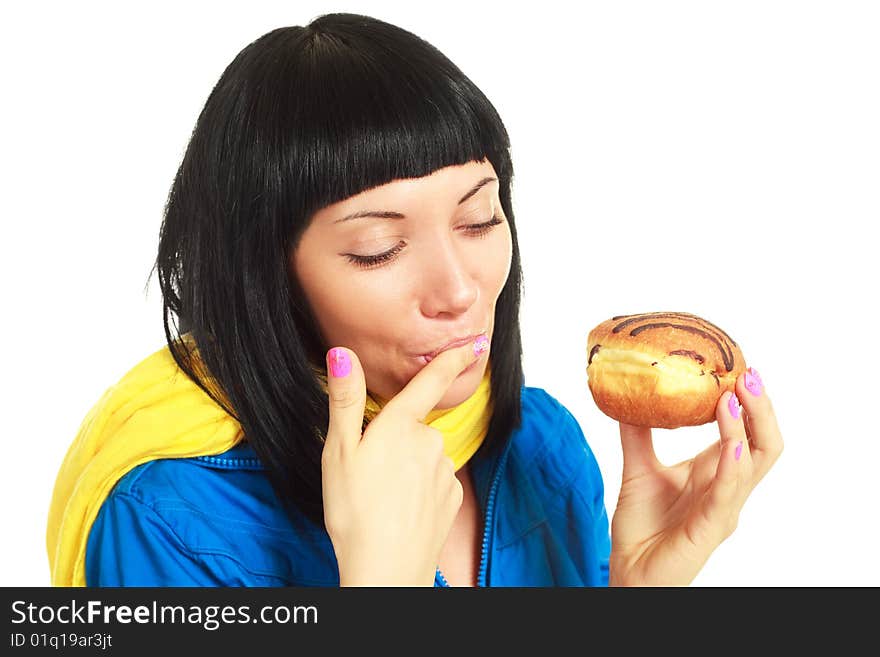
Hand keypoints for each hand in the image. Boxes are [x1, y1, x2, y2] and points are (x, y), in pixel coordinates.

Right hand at [320, 338, 484, 585]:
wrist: (385, 570)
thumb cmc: (354, 511)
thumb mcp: (339, 451)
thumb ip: (345, 400)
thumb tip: (342, 354)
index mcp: (401, 425)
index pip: (430, 382)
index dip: (452, 359)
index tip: (474, 343)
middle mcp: (430, 442)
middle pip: (414, 428)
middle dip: (395, 440)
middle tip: (366, 471)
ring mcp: (445, 471)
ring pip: (423, 456)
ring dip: (405, 467)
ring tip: (379, 496)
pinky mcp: (452, 497)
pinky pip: (434, 481)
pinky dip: (418, 490)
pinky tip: (400, 509)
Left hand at [608, 368, 782, 585]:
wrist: (628, 574)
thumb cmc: (642, 529)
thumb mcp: (638, 469)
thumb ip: (637, 433)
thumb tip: (628, 390)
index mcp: (715, 473)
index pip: (747, 433)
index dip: (749, 403)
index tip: (739, 367)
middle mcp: (727, 489)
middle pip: (764, 445)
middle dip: (761, 409)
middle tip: (748, 374)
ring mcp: (723, 510)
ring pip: (752, 465)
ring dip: (743, 429)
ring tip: (733, 397)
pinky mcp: (709, 530)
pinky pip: (727, 497)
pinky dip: (731, 469)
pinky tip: (729, 447)